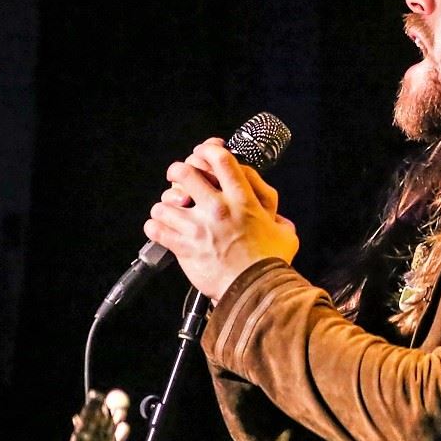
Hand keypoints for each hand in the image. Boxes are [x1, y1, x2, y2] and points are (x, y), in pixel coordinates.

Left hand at [143, 138, 298, 302]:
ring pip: (164, 202)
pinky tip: (163, 230)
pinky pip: (155, 229)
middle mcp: (218, 208)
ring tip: (171, 212)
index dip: (207, 150)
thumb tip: (277, 218)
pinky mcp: (183, 247)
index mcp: (243, 200)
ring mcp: (198, 227)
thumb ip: (278, 219)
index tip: (203, 153)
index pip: (220, 159)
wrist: (255, 290)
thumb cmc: (270, 263)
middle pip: (184, 172)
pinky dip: (156, 228)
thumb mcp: (285, 233)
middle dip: (178, 172)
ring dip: (165, 206)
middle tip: (178, 177)